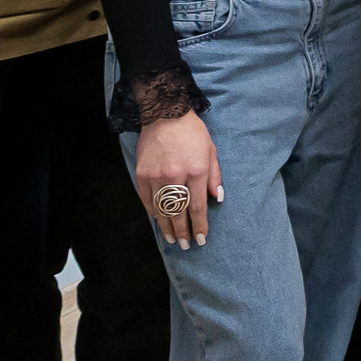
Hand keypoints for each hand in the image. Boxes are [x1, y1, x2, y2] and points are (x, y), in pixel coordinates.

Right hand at [134, 113, 222, 247]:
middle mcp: (176, 177)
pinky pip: (147, 200)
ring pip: (162, 210)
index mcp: (197, 171)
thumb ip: (215, 176)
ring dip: (167, 227)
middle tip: (186, 245)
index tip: (201, 239)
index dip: (199, 226)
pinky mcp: (142, 174)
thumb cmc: (192, 132)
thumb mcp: (211, 151)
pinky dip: (153, 212)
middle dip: (184, 232)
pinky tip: (159, 221)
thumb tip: (217, 199)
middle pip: (179, 213)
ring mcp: (157, 177)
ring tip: (173, 240)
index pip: (198, 207)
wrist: (164, 114)